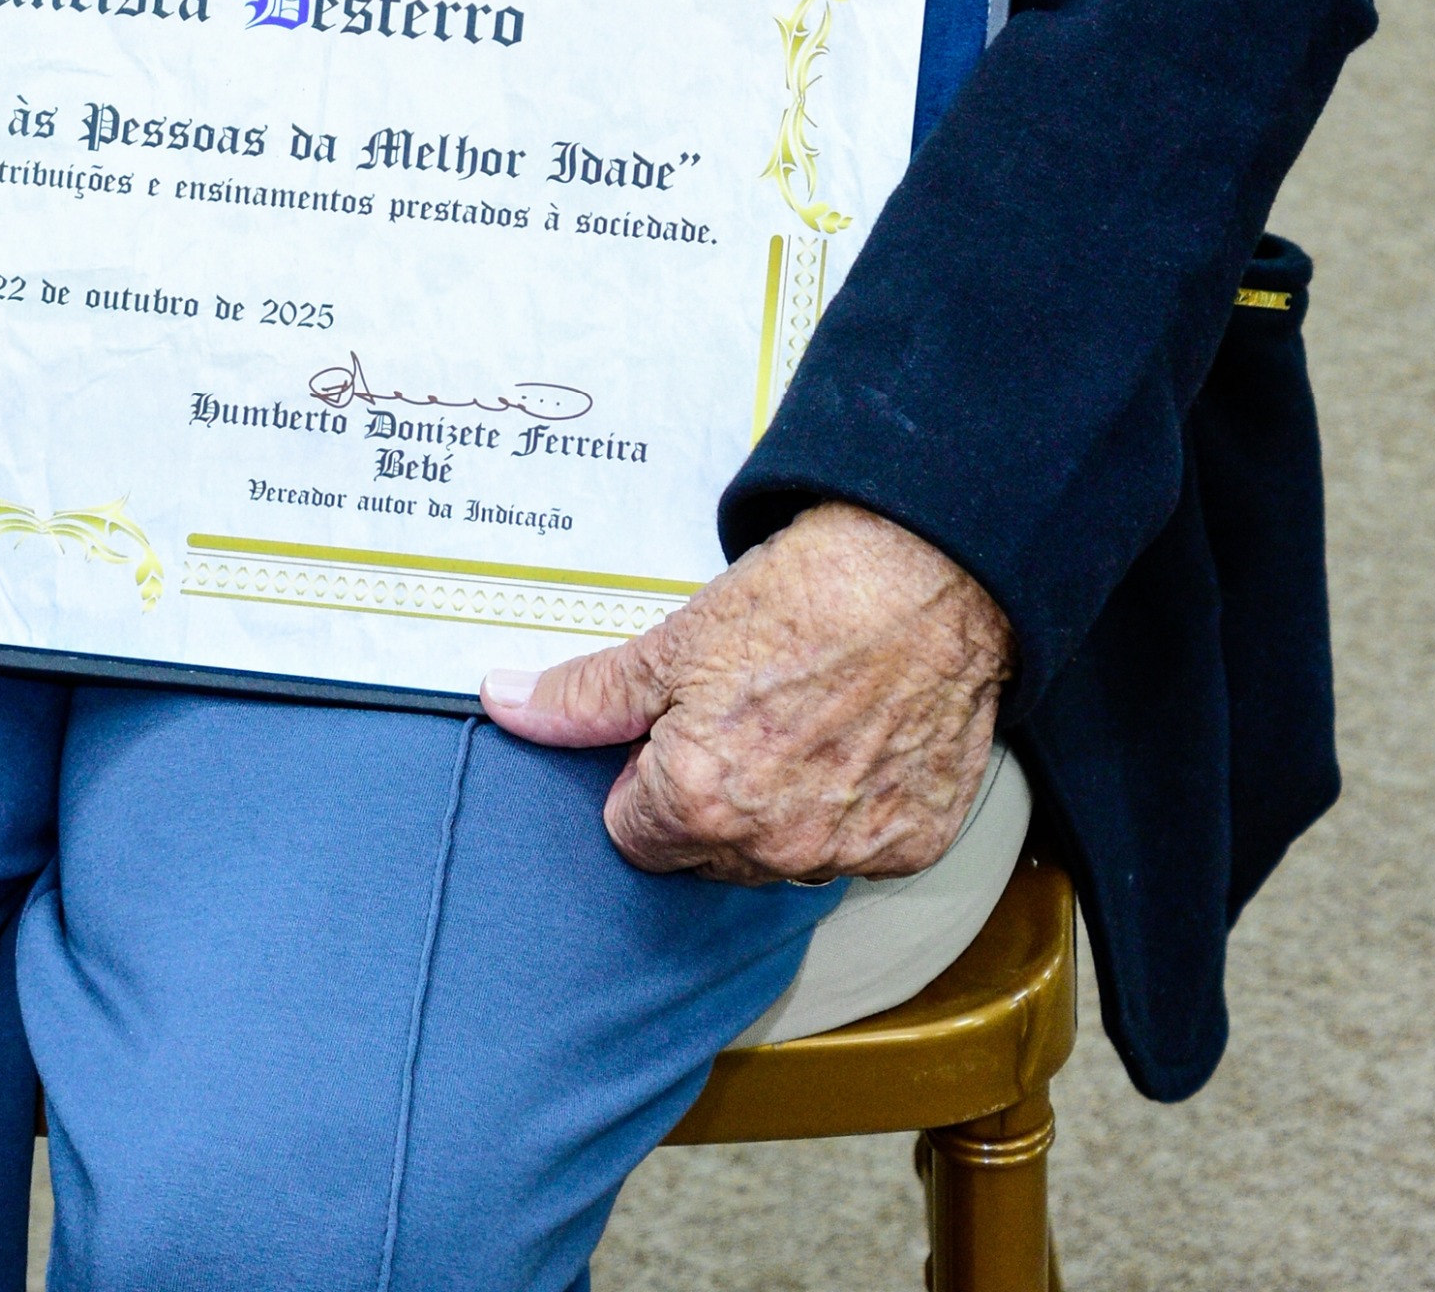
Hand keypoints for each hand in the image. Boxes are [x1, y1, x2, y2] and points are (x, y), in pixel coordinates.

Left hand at [479, 501, 1012, 882]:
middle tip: (740, 716)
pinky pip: (853, 848)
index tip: (677, 727)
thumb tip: (508, 703)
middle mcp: (775, 848)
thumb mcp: (675, 641)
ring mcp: (849, 853)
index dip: (645, 775)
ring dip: (776, 811)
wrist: (926, 576)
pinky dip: (848, 807)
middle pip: (705, 854)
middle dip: (706, 800)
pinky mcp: (911, 846)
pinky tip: (854, 740)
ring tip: (799, 721)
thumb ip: (587, 695)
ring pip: (779, 858)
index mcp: (700, 802)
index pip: (633, 833)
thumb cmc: (801, 598)